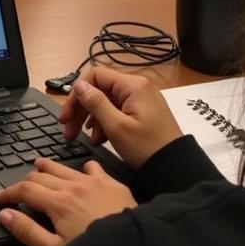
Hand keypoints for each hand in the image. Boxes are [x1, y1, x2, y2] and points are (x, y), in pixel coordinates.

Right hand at [0, 158, 136, 245]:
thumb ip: (28, 231)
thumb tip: (6, 216)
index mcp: (58, 203)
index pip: (25, 190)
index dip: (9, 192)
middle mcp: (74, 187)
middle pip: (41, 175)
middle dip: (25, 180)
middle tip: (17, 187)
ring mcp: (95, 183)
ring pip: (64, 167)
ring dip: (48, 167)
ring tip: (38, 165)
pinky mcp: (113, 185)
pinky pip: (93, 168)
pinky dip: (82, 168)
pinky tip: (81, 172)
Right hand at [59, 66, 182, 169]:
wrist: (176, 169)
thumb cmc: (147, 148)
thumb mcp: (117, 127)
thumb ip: (95, 103)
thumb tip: (79, 85)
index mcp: (133, 86)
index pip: (95, 76)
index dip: (77, 94)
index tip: (68, 114)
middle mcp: (138, 87)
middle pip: (99, 89)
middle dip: (82, 109)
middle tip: (70, 129)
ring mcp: (141, 100)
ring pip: (106, 101)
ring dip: (92, 118)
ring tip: (86, 138)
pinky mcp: (143, 112)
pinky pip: (117, 110)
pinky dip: (106, 122)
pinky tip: (100, 138)